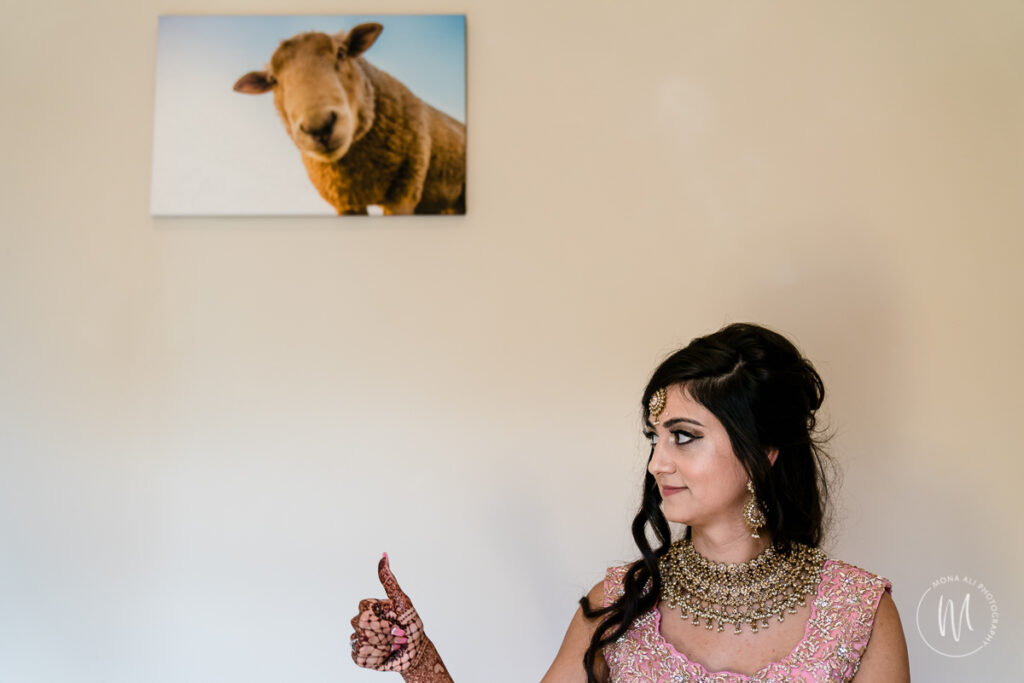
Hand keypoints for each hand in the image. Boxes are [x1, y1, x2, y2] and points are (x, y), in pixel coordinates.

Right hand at [350, 553, 425, 671]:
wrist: (415, 652)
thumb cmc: (411, 625)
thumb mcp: (402, 601)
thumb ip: (389, 581)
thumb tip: (383, 555)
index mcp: (370, 607)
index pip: (364, 607)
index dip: (381, 615)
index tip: (395, 619)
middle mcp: (361, 621)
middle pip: (360, 624)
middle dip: (383, 631)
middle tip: (397, 634)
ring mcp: (358, 638)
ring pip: (359, 641)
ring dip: (381, 645)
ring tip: (392, 645)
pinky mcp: (359, 656)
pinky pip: (359, 656)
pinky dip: (374, 658)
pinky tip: (384, 656)